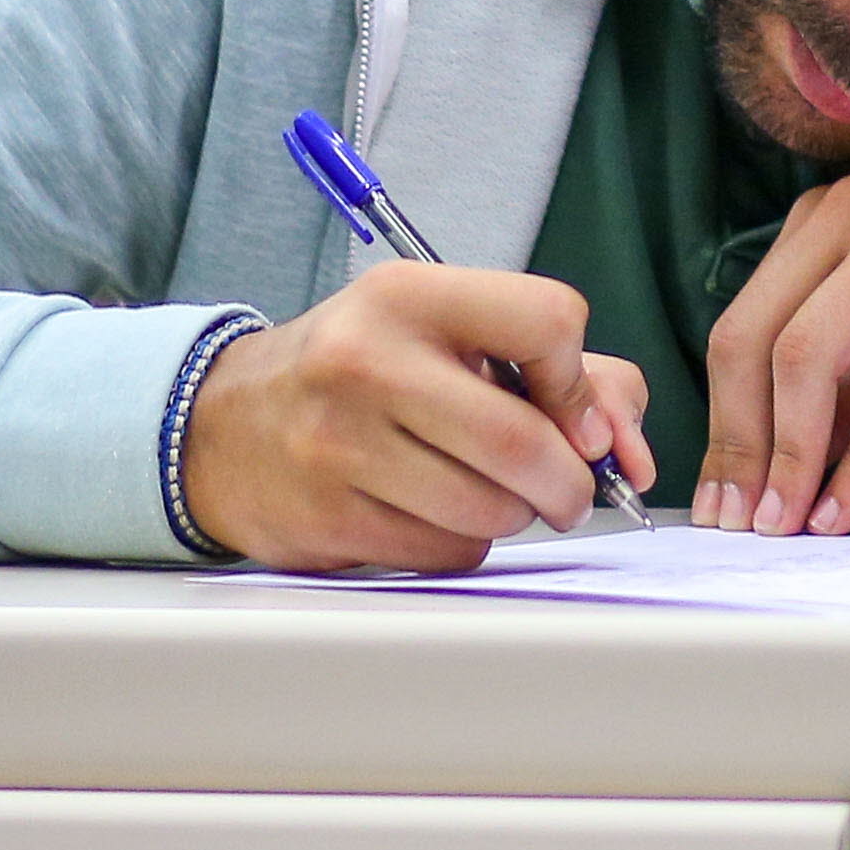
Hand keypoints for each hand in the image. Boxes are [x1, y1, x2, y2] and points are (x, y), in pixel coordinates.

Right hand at [176, 263, 653, 573]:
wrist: (224, 427)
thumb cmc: (359, 373)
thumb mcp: (441, 331)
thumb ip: (556, 368)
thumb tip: (624, 443)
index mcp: (407, 296)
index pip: (549, 321)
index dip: (581, 382)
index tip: (574, 412)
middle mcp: (368, 363)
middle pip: (525, 444)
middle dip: (570, 483)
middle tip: (567, 489)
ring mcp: (340, 447)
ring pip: (491, 511)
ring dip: (515, 515)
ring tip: (486, 491)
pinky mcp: (328, 520)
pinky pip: (446, 554)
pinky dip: (464, 544)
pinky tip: (430, 513)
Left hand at [696, 157, 849, 536]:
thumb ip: (841, 376)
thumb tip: (771, 467)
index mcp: (823, 219)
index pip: (739, 328)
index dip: (721, 423)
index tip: (720, 499)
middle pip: (752, 340)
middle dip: (738, 445)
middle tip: (741, 523)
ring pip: (807, 356)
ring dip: (790, 455)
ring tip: (787, 522)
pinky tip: (847, 506)